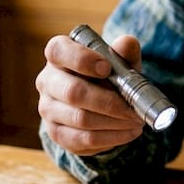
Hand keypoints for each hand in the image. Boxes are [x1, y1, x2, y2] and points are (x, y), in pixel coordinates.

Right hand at [36, 32, 143, 154]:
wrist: (99, 104)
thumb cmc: (108, 75)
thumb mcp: (119, 60)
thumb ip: (124, 50)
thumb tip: (126, 43)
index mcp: (59, 55)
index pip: (58, 51)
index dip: (82, 59)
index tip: (107, 68)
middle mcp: (47, 81)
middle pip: (73, 92)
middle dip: (109, 102)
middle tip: (134, 109)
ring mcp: (48, 109)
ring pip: (80, 119)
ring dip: (114, 122)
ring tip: (136, 121)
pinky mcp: (56, 133)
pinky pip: (83, 139)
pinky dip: (111, 138)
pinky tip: (128, 133)